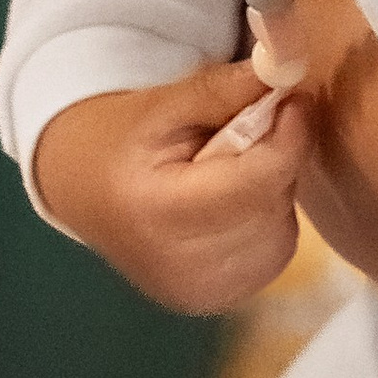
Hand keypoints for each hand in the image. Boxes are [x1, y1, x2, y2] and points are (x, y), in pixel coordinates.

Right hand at [32, 62, 315, 315]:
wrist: (84, 190)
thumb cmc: (124, 138)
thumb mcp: (166, 101)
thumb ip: (227, 89)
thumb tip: (289, 74)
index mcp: (160, 211)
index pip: (259, 180)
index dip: (289, 136)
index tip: (293, 99)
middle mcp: (179, 266)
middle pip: (271, 208)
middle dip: (277, 161)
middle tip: (254, 131)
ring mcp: (194, 294)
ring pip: (280, 235)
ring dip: (274, 195)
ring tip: (234, 170)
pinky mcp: (207, 303)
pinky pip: (270, 259)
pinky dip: (266, 225)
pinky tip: (234, 203)